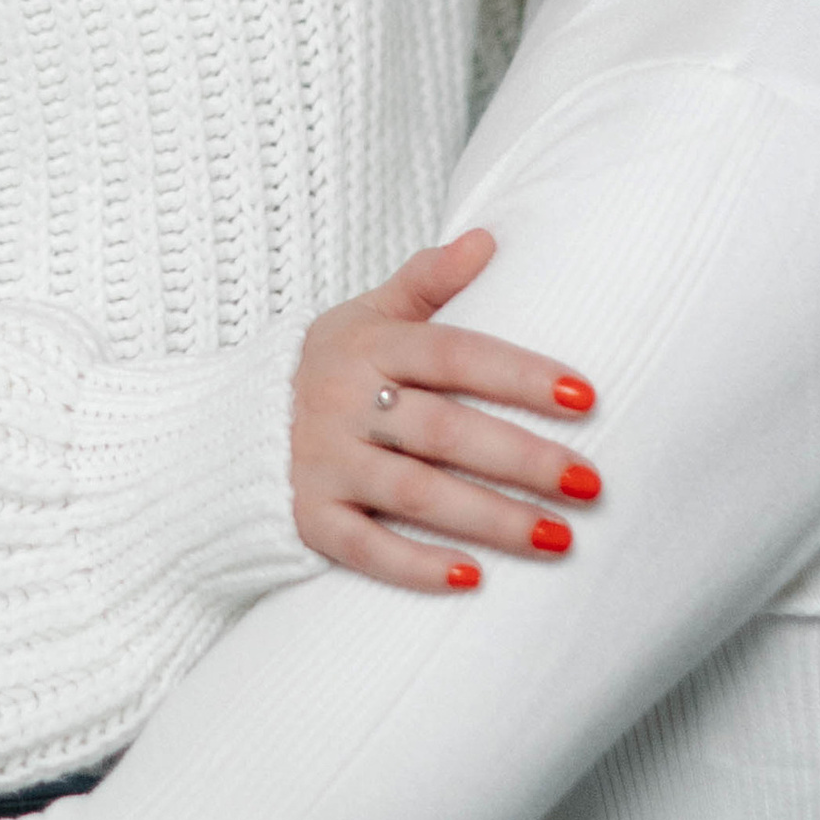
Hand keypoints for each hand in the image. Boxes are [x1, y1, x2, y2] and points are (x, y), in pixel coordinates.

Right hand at [290, 226, 600, 593]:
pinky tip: (474, 579)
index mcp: (367, 346)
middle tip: (591, 483)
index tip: (585, 398)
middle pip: (443, 430)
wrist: (228, 426)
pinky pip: (364, 548)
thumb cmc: (328, 368)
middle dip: (521, 458)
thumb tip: (487, 240)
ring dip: (490, 518)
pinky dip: (416, 567)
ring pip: (414, 493)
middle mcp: (342, 403)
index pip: (453, 354)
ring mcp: (322, 463)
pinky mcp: (308, 517)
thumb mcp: (365, 314)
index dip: (519, 374)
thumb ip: (426, 280)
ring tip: (559, 537)